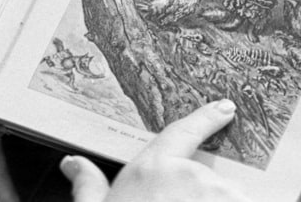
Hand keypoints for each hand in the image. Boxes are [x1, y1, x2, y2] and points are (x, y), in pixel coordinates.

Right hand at [60, 99, 251, 201]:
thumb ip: (88, 186)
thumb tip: (73, 164)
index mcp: (152, 168)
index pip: (183, 132)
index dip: (207, 118)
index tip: (225, 109)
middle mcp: (189, 175)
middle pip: (205, 177)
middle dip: (200, 196)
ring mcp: (218, 193)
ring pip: (227, 197)